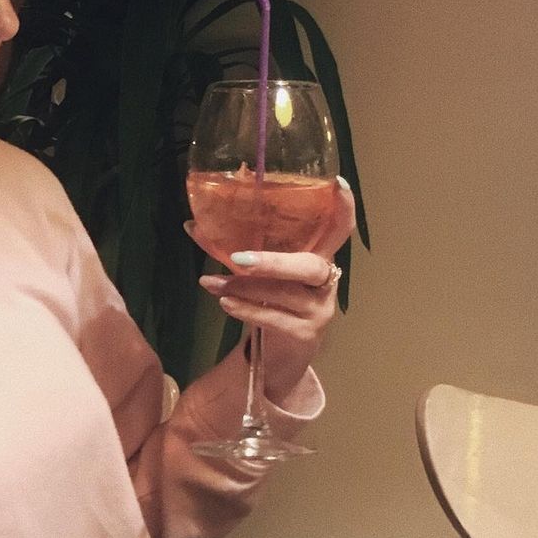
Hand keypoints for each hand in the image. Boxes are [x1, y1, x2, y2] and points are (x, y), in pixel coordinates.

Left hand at [185, 181, 355, 404]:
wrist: (283, 354)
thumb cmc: (273, 300)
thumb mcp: (261, 273)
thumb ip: (238, 251)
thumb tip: (193, 226)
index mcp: (319, 256)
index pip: (340, 229)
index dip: (344, 208)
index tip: (339, 183)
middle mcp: (326, 281)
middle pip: (310, 266)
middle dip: (274, 262)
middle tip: (238, 259)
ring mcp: (319, 309)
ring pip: (284, 294)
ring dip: (243, 287)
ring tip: (210, 283)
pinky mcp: (306, 334)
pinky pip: (275, 319)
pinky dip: (247, 310)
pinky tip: (226, 303)